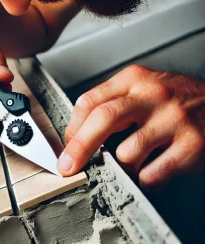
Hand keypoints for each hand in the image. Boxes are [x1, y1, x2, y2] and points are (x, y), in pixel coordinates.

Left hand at [58, 65, 204, 186]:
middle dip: (79, 147)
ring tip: (132, 163)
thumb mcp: (142, 89)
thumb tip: (81, 134)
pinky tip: (150, 172)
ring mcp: (173, 119)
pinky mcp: (191, 145)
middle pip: (102, 119)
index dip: (73, 128)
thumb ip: (113, 104)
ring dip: (122, 166)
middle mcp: (152, 94)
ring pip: (126, 152)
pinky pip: (152, 173)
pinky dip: (144, 179)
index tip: (69, 144)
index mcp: (134, 79)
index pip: (90, 100)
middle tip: (68, 165)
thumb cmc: (177, 99)